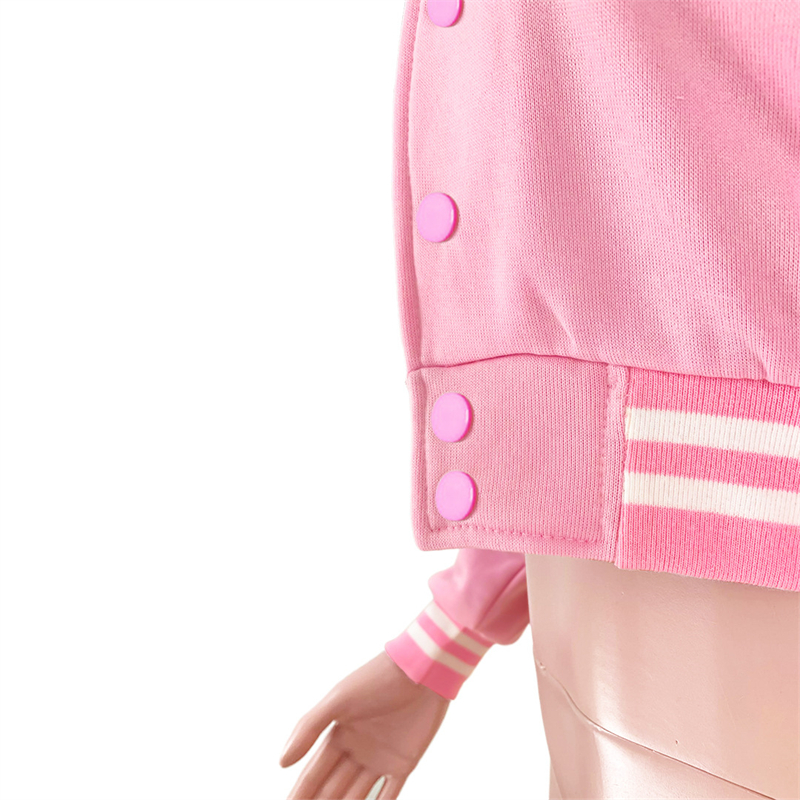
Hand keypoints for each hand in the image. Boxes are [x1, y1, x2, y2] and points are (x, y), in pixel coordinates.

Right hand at [279, 650, 450, 798]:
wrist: (420, 672)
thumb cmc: (376, 678)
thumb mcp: (338, 700)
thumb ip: (309, 728)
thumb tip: (282, 761)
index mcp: (339, 734)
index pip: (315, 771)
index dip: (301, 791)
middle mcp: (357, 749)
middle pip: (333, 787)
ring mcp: (380, 759)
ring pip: (356, 795)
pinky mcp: (403, 764)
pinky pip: (389, 794)